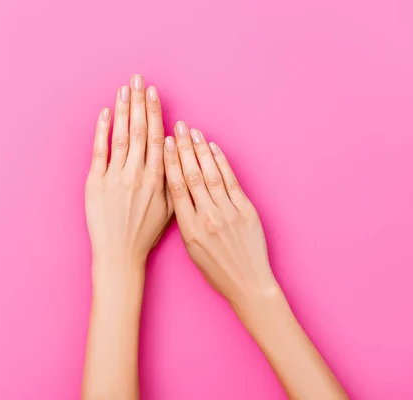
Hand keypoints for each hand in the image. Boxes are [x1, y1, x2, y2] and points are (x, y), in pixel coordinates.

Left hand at [85, 75, 172, 276]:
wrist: (120, 254)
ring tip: (125, 88)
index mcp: (158, 179)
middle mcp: (138, 174)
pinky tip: (105, 113)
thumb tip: (175, 156)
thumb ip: (172, 182)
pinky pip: (99, 151)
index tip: (154, 93)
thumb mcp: (169, 211)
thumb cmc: (144, 235)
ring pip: (122, 136)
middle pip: (141, 130)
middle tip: (139, 79)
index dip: (155, 112)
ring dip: (124, 110)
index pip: (157, 137)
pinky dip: (102, 130)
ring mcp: (116, 177)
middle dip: (140, 102)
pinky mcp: (96, 183)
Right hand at [163, 121, 277, 308]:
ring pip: (211, 175)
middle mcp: (208, 217)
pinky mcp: (246, 211)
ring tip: (193, 132)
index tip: (165, 144)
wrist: (248, 283)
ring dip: (201, 151)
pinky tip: (214, 149)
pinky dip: (222, 163)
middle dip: (183, 149)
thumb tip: (179, 192)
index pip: (177, 188)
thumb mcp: (191, 249)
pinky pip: (231, 182)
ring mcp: (229, 213)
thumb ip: (185, 221)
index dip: (170, 163)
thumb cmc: (217, 270)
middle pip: (193, 176)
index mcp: (190, 229)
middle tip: (178, 127)